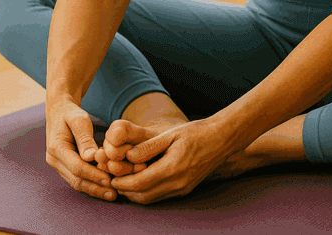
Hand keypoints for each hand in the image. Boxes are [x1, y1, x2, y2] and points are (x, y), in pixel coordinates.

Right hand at [44, 97, 116, 201]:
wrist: (59, 112)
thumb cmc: (71, 114)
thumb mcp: (79, 120)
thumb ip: (85, 138)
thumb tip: (91, 157)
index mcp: (56, 147)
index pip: (77, 167)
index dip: (93, 175)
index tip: (109, 180)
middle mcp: (54, 159)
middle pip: (76, 179)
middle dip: (95, 188)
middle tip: (114, 194)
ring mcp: (57, 165)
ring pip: (76, 182)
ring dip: (93, 189)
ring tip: (112, 195)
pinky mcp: (63, 167)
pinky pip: (76, 179)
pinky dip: (90, 184)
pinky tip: (104, 188)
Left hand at [108, 119, 232, 204]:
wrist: (221, 139)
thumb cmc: (196, 133)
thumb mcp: (170, 135)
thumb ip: (148, 147)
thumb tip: (128, 156)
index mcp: (172, 168)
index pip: (139, 183)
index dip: (122, 182)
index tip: (110, 176)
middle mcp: (177, 183)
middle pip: (143, 196)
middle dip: (125, 191)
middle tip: (112, 179)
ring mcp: (182, 188)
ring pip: (151, 199)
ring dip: (135, 193)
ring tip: (123, 181)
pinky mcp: (185, 189)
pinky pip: (161, 196)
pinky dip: (147, 192)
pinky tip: (141, 181)